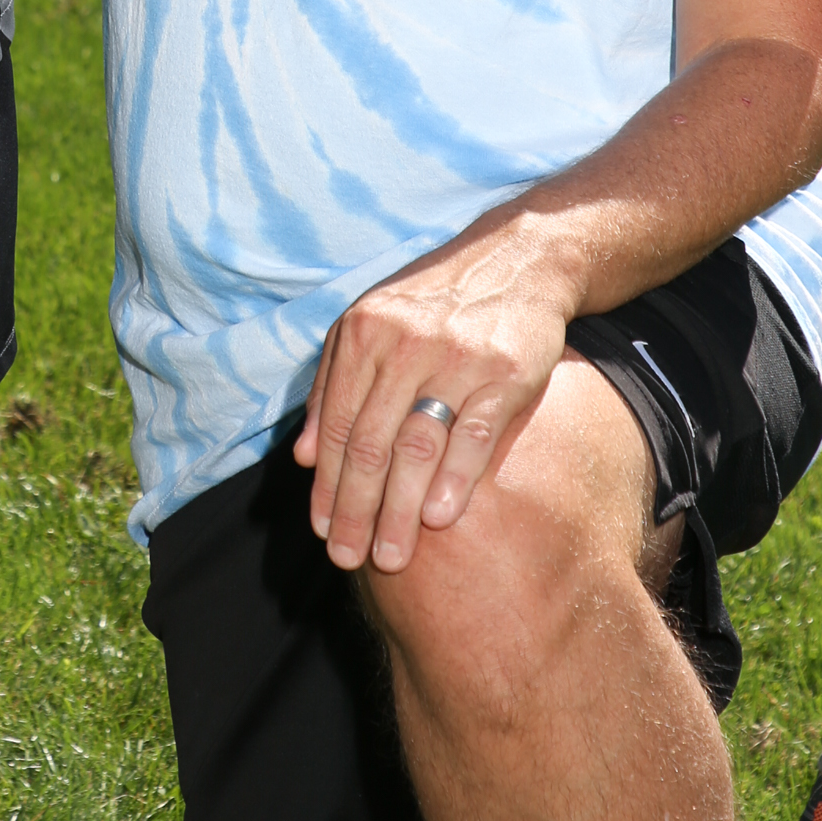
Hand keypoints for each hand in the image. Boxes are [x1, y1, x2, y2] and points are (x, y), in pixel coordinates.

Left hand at [293, 221, 576, 572]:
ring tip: (389, 556)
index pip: (336, 423)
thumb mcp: (371, 326)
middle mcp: (404, 344)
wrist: (517, 261)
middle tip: (347, 559)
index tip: (321, 530)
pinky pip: (473, 434)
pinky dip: (453, 479)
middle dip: (354, 508)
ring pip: (415, 445)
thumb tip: (304, 455)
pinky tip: (437, 518)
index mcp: (364, 334)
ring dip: (397, 508)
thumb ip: (332, 385)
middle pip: (369, 442)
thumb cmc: (433, 304)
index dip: (326, 482)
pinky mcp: (505, 372)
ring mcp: (455, 358)